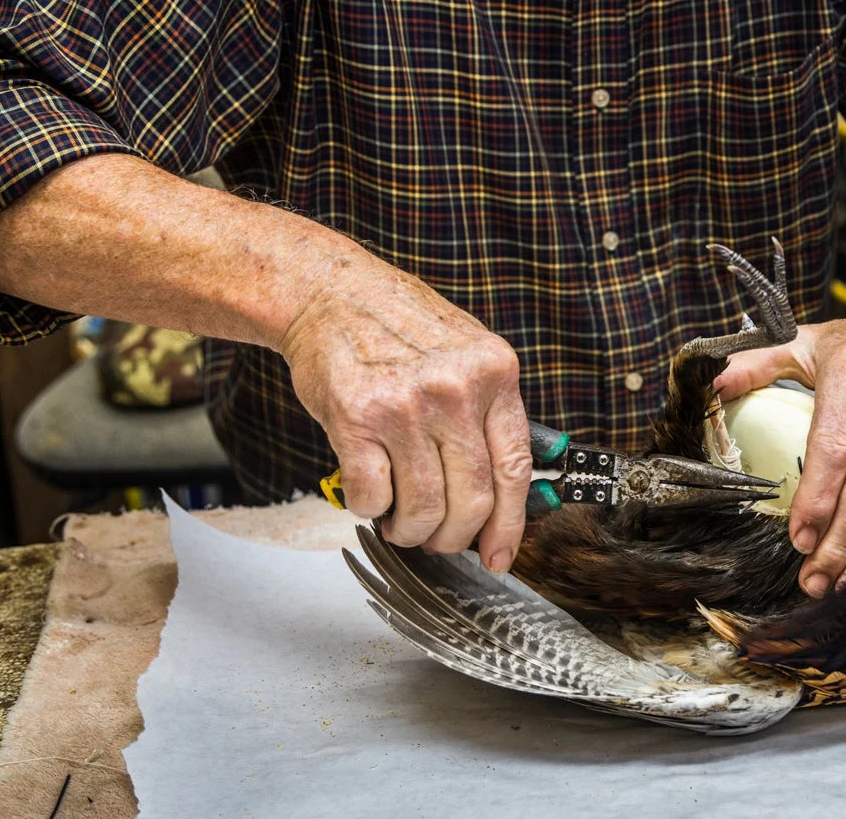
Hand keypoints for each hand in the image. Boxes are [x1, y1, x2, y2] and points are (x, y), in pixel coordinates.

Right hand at [278, 251, 532, 569]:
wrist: (330, 291)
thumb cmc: (398, 326)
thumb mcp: (466, 353)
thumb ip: (487, 410)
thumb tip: (503, 493)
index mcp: (494, 373)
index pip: (515, 469)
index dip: (509, 525)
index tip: (499, 555)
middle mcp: (456, 390)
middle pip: (472, 499)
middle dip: (453, 537)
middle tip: (436, 539)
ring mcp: (407, 404)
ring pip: (423, 508)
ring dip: (410, 531)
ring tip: (400, 522)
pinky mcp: (357, 418)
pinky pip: (372, 497)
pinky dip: (370, 510)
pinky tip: (369, 494)